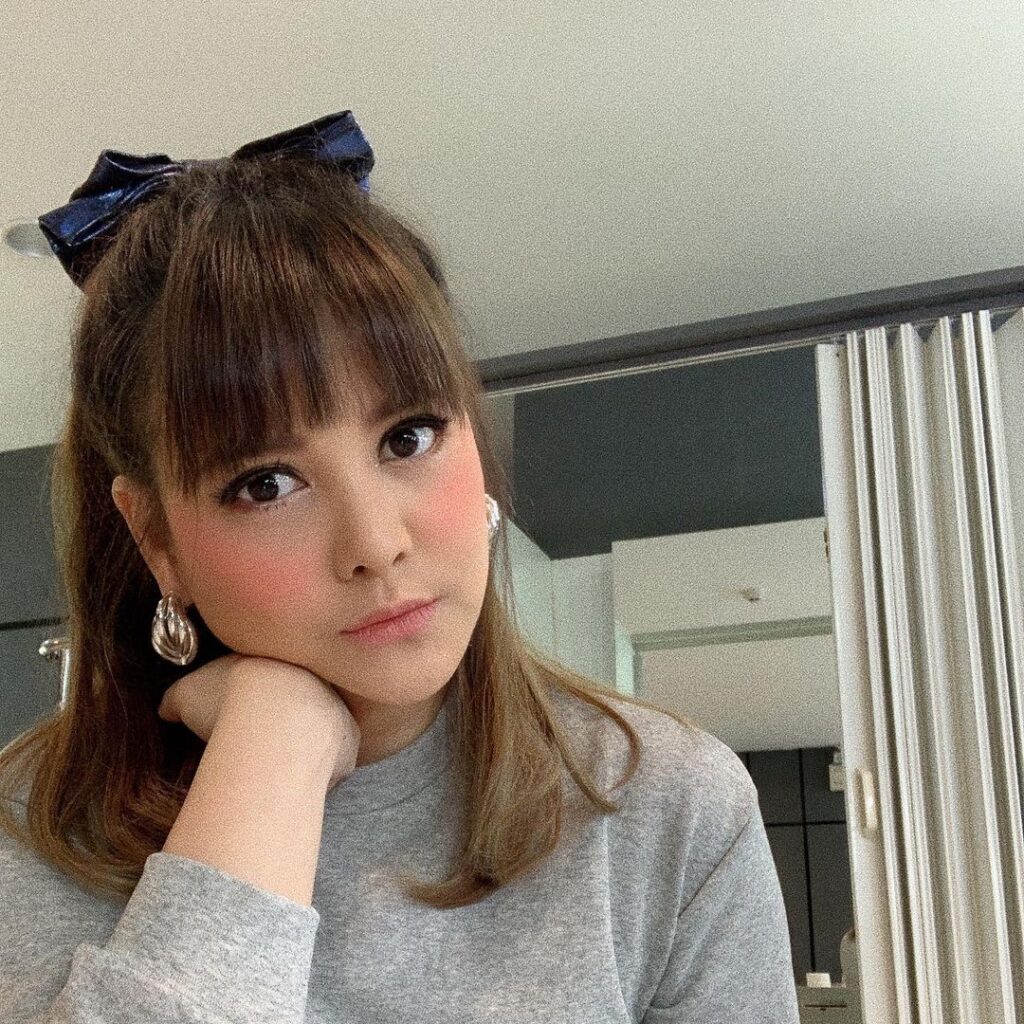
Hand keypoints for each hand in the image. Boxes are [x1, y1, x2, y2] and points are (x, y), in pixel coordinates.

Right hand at [157, 653, 360, 789]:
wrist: (272, 726)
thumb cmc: (227, 702)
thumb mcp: (187, 694)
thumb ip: (178, 698)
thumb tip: (169, 709)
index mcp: (279, 660)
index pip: (265, 678)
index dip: (244, 698)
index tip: (230, 718)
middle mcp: (318, 680)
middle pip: (296, 704)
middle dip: (275, 723)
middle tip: (249, 744)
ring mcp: (339, 711)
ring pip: (317, 732)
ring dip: (297, 748)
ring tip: (266, 769)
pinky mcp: (349, 744)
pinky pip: (330, 762)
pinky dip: (310, 774)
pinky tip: (287, 784)